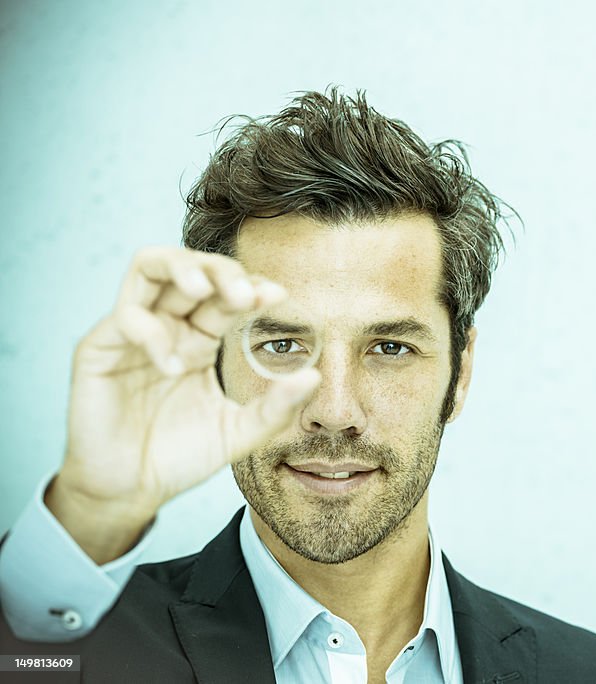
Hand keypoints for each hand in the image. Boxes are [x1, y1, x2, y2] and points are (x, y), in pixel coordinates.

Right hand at [47, 247, 319, 562]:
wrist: (132, 491)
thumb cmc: (181, 456)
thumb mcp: (239, 432)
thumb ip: (276, 407)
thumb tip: (315, 377)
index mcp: (200, 337)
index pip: (227, 294)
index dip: (251, 287)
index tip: (277, 295)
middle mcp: (168, 326)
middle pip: (192, 268)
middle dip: (221, 270)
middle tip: (245, 292)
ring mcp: (132, 333)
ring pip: (149, 267)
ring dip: (181, 268)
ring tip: (204, 289)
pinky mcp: (99, 349)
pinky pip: (126, 318)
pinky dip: (153, 333)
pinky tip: (173, 365)